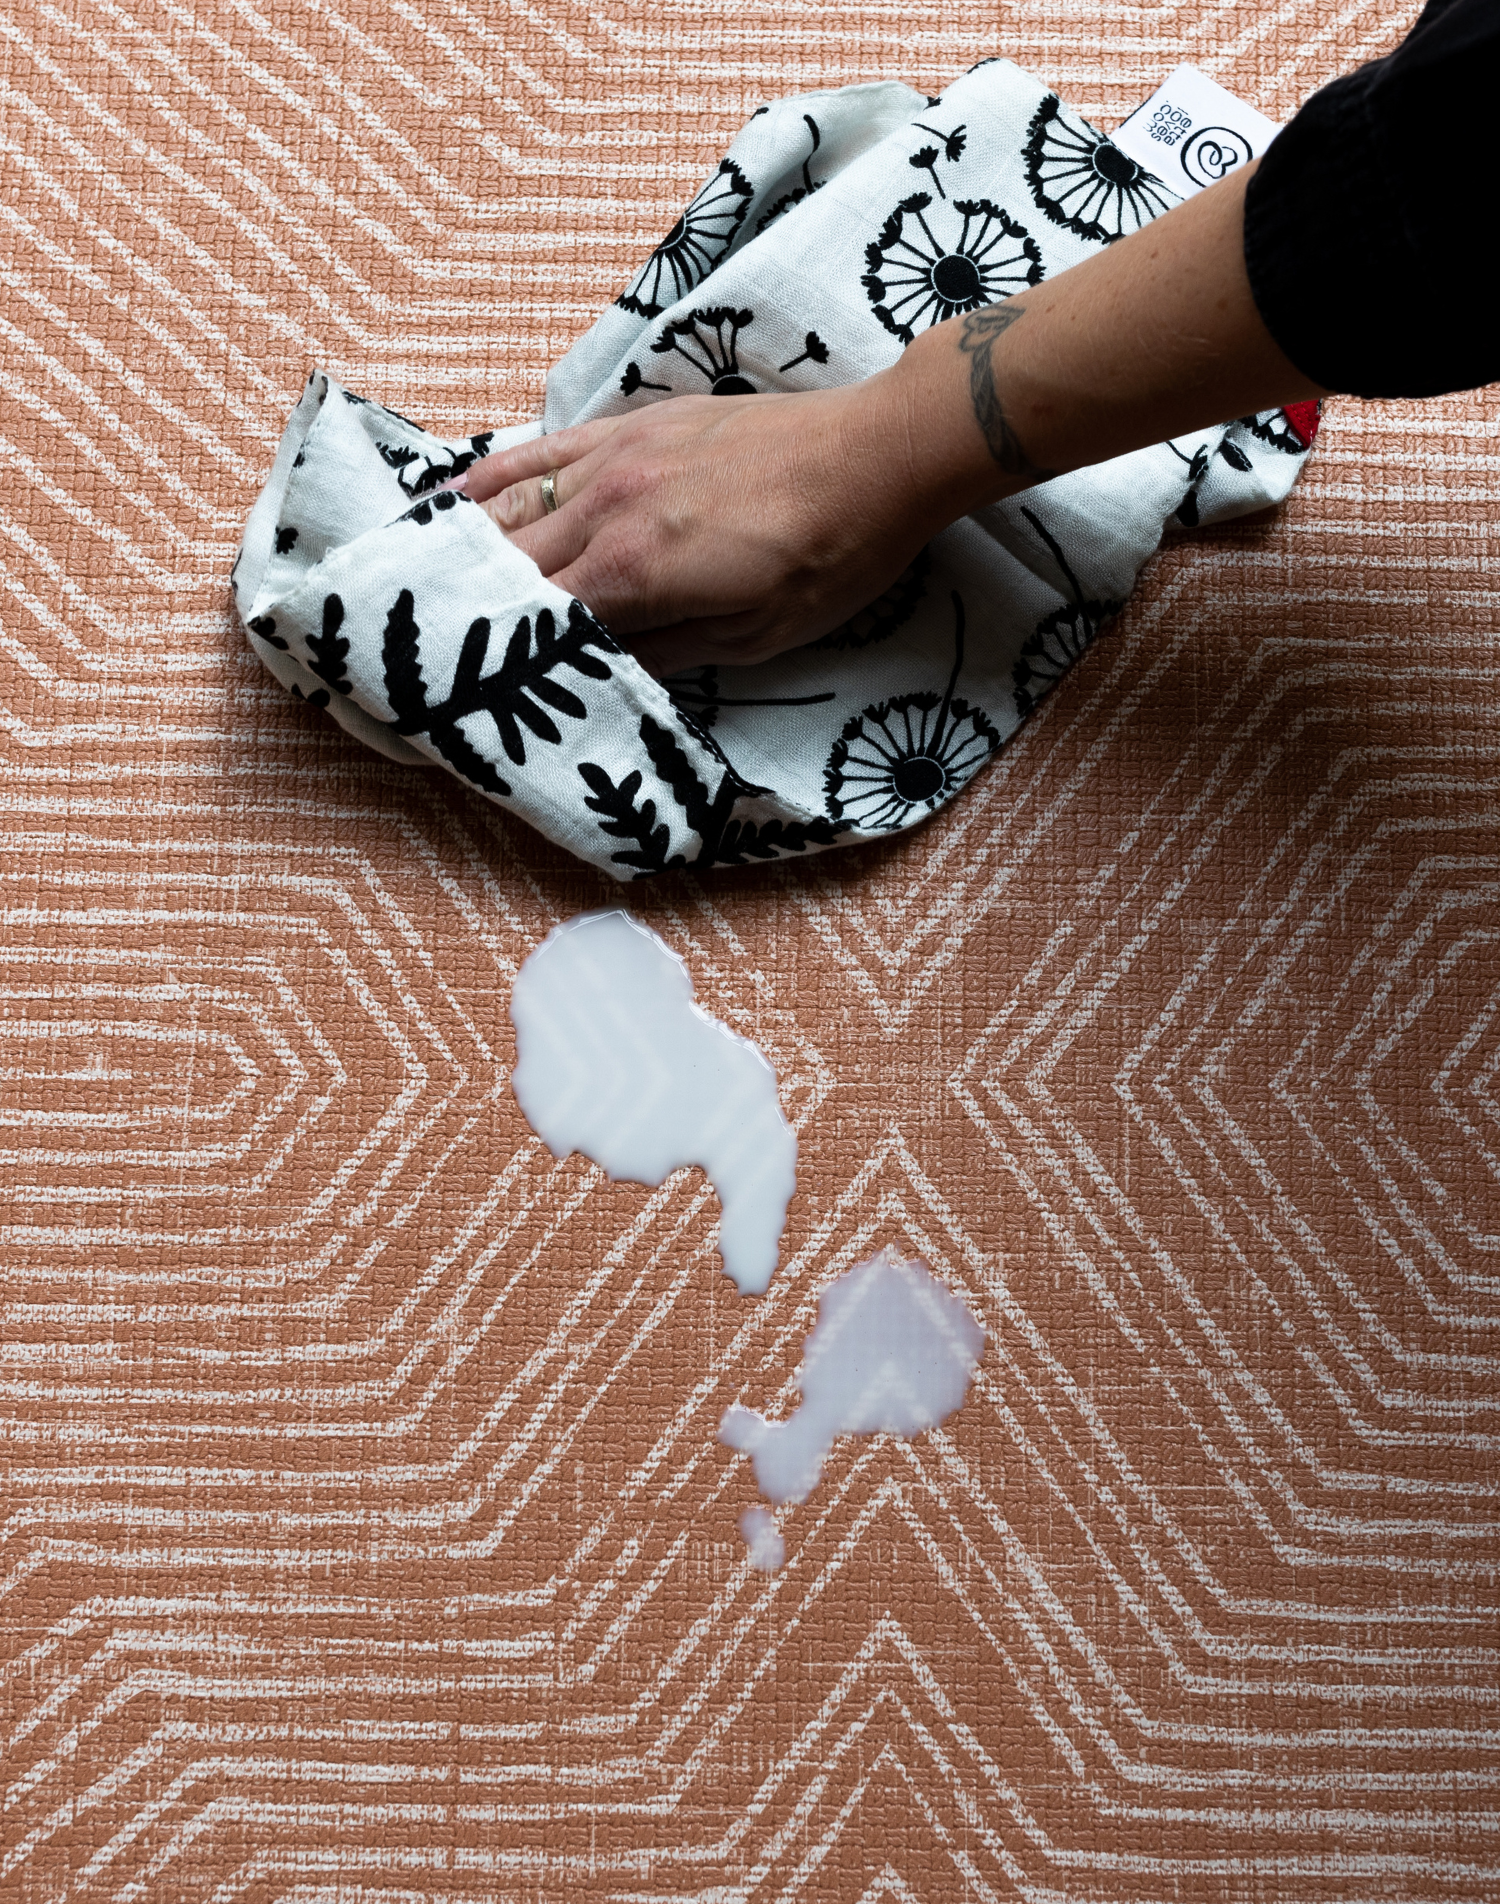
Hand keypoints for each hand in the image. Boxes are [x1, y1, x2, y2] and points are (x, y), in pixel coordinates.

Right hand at [454, 376, 942, 677]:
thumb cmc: (830, 558)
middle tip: (417, 647)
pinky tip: (456, 498)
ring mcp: (614, 460)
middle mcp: (606, 511)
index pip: (534, 624)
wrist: (878, 455)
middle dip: (463, 610)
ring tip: (414, 583)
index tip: (451, 689)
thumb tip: (600, 676)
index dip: (489, 660)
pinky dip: (494, 477)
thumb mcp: (755, 638)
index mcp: (634, 574)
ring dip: (462, 548)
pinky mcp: (633, 427)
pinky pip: (543, 450)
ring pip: (510, 507)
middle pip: (507, 567)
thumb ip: (665, 656)